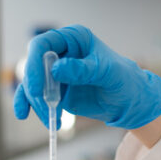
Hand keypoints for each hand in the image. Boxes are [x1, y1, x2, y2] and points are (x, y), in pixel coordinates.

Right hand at [13, 25, 160, 129]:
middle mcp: (60, 52)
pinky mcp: (54, 90)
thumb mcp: (108, 72)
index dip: (35, 64)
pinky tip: (34, 117)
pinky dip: (32, 107)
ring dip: (36, 103)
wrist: (128, 101)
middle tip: (46, 106)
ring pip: (32, 84)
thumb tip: (57, 69)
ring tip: (51, 120)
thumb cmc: (124, 80)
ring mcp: (54, 72)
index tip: (38, 87)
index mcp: (73, 39)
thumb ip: (84, 70)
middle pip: (33, 66)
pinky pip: (35, 97)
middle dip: (35, 89)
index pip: (43, 44)